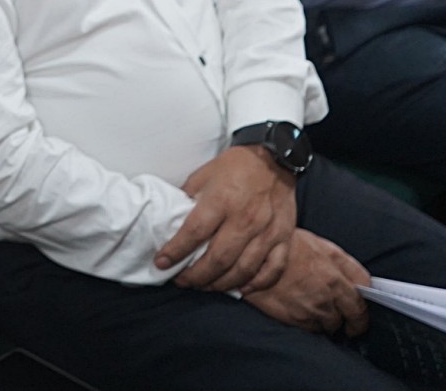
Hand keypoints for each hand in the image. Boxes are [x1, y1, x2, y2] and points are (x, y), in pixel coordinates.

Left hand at [156, 146, 297, 292]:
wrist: (274, 158)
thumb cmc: (234, 166)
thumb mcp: (203, 175)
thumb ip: (188, 198)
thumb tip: (171, 220)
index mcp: (221, 200)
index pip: (194, 233)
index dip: (175, 251)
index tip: (161, 263)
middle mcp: (245, 219)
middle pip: (218, 259)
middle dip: (196, 275)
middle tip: (182, 281)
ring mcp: (267, 231)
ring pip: (243, 269)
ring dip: (221, 283)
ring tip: (205, 286)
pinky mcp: (283, 236)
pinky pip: (273, 269)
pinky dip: (256, 283)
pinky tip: (241, 288)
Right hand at [242, 229, 369, 335]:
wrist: (246, 257)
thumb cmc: (277, 246)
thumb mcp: (313, 242)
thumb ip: (338, 261)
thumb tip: (356, 280)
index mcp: (335, 265)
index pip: (366, 287)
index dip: (366, 297)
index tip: (362, 302)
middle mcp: (330, 287)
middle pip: (357, 314)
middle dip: (356, 322)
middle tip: (352, 325)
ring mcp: (315, 305)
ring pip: (334, 324)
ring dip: (330, 322)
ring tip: (318, 314)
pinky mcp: (298, 318)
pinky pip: (314, 330)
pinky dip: (311, 326)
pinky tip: (302, 315)